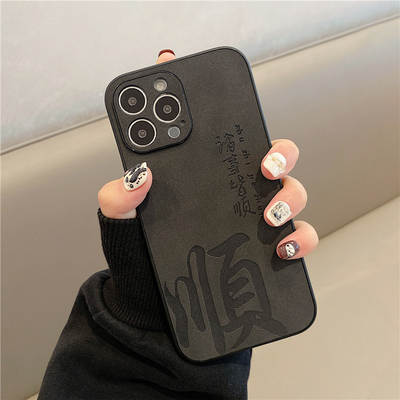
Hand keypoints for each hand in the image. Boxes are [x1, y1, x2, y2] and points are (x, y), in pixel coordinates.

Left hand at [98, 49, 318, 259]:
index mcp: (203, 174)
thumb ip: (119, 196)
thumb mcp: (121, 218)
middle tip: (266, 167)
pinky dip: (300, 240)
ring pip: (291, 194)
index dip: (236, 119)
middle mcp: (234, 191)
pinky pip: (296, 239)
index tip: (245, 130)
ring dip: (290, 198)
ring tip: (270, 214)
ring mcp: (251, 218)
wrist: (146, 291)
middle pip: (274, 160)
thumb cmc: (137, 248)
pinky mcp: (263, 249)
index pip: (228, 139)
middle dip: (281, 156)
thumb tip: (139, 175)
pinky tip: (283, 247)